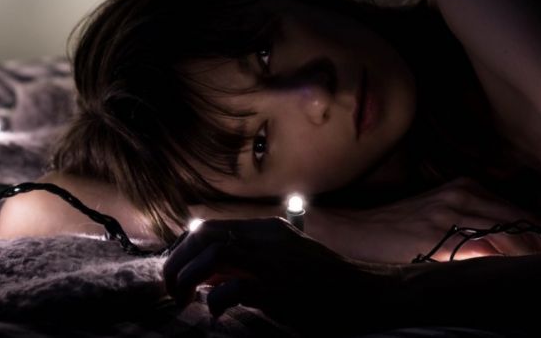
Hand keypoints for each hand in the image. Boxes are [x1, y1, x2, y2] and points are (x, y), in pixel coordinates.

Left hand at [162, 217, 398, 334]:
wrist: (368, 295)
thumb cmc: (323, 286)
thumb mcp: (280, 265)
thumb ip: (243, 265)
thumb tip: (202, 276)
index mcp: (264, 230)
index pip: (206, 227)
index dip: (182, 250)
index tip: (176, 274)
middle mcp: (266, 238)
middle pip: (202, 236)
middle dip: (177, 262)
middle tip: (172, 291)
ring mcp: (274, 262)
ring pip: (213, 254)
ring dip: (187, 277)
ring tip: (184, 300)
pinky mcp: (281, 290)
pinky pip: (236, 287)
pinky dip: (216, 301)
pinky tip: (216, 313)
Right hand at [317, 177, 540, 263]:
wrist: (355, 229)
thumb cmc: (396, 225)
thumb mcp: (438, 208)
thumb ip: (470, 215)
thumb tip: (508, 238)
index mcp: (464, 186)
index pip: (518, 211)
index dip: (532, 233)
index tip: (532, 249)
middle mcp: (462, 195)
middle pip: (520, 222)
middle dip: (532, 246)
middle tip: (528, 262)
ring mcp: (451, 216)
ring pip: (507, 236)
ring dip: (519, 255)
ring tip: (513, 267)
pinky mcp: (439, 238)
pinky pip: (485, 252)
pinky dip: (496, 262)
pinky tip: (489, 270)